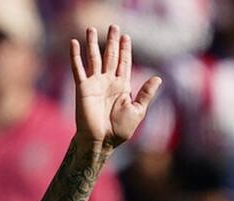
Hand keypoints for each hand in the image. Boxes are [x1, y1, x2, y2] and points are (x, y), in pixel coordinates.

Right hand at [70, 25, 161, 149]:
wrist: (101, 141)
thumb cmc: (120, 130)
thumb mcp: (137, 110)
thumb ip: (145, 93)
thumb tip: (158, 78)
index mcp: (122, 86)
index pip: (124, 63)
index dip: (125, 50)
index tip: (126, 36)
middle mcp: (108, 82)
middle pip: (110, 56)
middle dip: (112, 41)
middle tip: (113, 26)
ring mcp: (95, 83)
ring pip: (94, 58)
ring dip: (93, 43)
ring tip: (92, 28)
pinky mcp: (82, 87)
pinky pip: (78, 68)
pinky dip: (76, 56)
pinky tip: (75, 43)